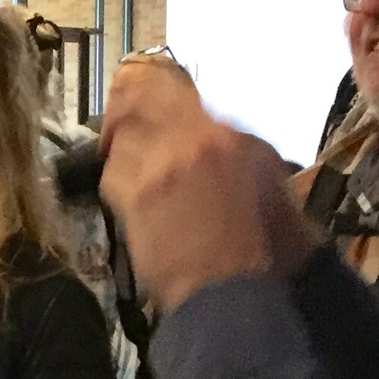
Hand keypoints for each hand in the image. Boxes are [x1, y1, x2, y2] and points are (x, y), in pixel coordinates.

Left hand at [98, 56, 314, 312]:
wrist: (233, 291)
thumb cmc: (262, 248)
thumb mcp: (268, 184)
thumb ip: (238, 148)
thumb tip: (213, 132)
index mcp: (230, 136)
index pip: (179, 92)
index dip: (153, 87)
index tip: (140, 89)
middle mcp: (194, 140)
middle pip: (142, 100)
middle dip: (125, 103)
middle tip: (115, 113)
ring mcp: (161, 166)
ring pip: (121, 138)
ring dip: (119, 148)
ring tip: (119, 158)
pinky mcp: (135, 197)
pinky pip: (110, 173)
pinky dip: (113, 178)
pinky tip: (123, 192)